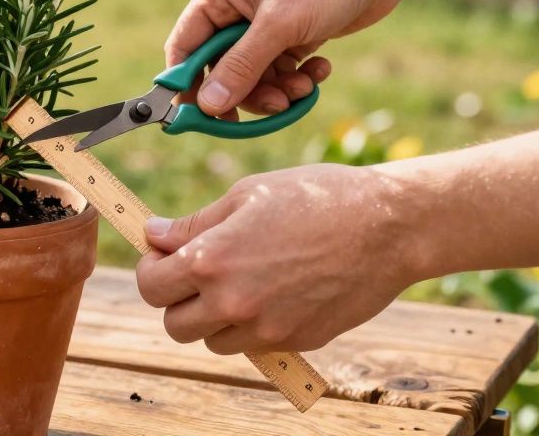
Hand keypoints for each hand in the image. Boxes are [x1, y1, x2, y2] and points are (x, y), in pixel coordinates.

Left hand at [135, 163, 419, 353]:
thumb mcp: (246, 195)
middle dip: (178, 299)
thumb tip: (153, 234)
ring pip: (212, 340)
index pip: (151, 285)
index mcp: (212, 260)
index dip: (153, 269)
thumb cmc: (317, 198)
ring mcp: (265, 328)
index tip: (164, 257)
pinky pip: (252, 345)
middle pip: (174, 325)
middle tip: (197, 273)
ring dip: (214, 317)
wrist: (387, 227)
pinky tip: (273, 291)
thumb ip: (194, 224)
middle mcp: (233, 302)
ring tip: (241, 279)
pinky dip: (251, 326)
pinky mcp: (295, 341)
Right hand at [168, 0, 403, 116]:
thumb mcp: (278, 27)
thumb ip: (241, 67)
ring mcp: (263, 25)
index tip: (196, 118)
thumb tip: (208, 105)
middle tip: (274, 105)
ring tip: (303, 86)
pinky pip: (280, 71)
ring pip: (254, 76)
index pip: (185, 46)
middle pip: (221, 69)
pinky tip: (320, 70)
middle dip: (247, 91)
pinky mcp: (290, 35)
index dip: (187, 83)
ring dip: (278, 89)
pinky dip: (298, 78)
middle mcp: (234, 10)